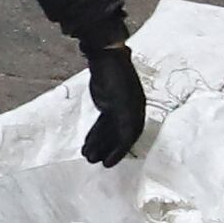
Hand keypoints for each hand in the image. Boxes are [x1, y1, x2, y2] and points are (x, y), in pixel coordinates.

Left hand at [82, 43, 150, 167]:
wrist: (106, 57)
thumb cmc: (115, 78)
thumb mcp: (120, 100)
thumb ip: (123, 120)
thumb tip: (125, 140)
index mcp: (137, 112)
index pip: (129, 137)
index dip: (119, 152)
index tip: (107, 164)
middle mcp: (130, 112)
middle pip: (118, 136)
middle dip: (105, 149)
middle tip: (92, 161)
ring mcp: (119, 108)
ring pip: (108, 131)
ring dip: (98, 143)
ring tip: (86, 155)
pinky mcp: (108, 104)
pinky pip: (102, 124)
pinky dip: (95, 133)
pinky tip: (87, 143)